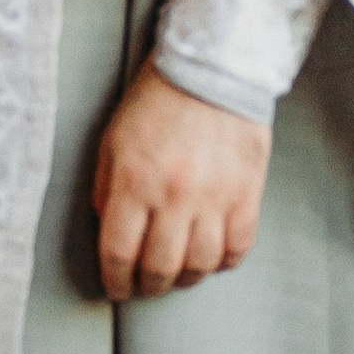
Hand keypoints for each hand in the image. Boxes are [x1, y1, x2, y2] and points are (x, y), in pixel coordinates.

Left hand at [93, 67, 271, 300]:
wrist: (213, 67)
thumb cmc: (158, 101)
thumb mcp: (113, 141)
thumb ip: (106, 190)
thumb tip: (110, 233)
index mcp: (133, 181)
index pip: (118, 254)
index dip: (115, 281)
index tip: (117, 287)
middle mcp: (173, 195)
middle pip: (159, 268)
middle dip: (148, 286)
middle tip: (146, 285)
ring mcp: (214, 197)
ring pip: (199, 265)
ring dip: (186, 278)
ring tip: (180, 272)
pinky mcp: (247, 193)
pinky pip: (237, 248)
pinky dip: (224, 261)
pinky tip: (213, 255)